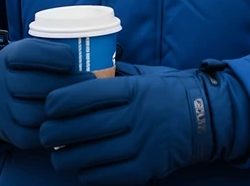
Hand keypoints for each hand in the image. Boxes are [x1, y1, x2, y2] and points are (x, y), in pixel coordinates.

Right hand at [0, 38, 94, 148]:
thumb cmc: (26, 68)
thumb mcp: (32, 50)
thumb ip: (53, 49)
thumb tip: (91, 48)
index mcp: (8, 57)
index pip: (27, 54)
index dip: (52, 55)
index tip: (74, 58)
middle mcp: (0, 83)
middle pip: (34, 84)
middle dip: (66, 83)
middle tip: (92, 80)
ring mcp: (2, 110)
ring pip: (34, 112)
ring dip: (63, 108)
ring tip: (86, 101)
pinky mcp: (10, 134)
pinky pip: (33, 135)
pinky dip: (54, 128)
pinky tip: (72, 119)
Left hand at [40, 71, 215, 183]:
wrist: (206, 117)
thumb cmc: (170, 91)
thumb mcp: (146, 74)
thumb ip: (117, 76)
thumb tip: (83, 75)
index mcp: (133, 90)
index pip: (86, 94)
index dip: (60, 101)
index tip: (48, 104)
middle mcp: (135, 117)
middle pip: (82, 127)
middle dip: (54, 132)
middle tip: (43, 132)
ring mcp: (140, 144)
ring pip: (89, 155)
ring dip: (65, 157)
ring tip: (56, 154)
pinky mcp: (145, 168)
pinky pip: (105, 175)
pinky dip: (85, 173)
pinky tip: (79, 167)